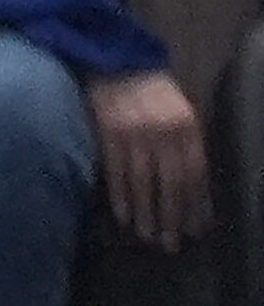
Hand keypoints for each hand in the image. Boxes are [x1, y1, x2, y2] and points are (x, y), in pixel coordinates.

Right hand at [94, 62, 210, 250]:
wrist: (117, 62)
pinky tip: (124, 217)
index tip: (197, 227)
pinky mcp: (109, 136)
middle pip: (171, 183)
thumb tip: (189, 184)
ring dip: (146, 214)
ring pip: (144, 183)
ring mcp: (135, 135)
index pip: (195, 173)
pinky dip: (121, 198)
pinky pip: (117, 174)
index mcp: (186, 125)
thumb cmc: (152, 91)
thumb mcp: (180, 111)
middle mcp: (164, 132)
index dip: (196, 203)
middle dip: (172, 216)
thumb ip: (184, 143)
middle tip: (172, 243)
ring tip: (148, 237)